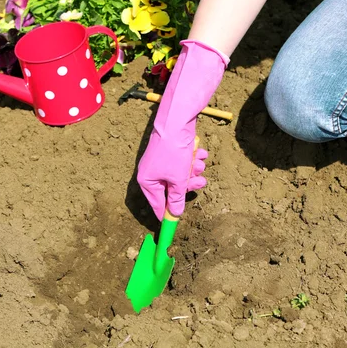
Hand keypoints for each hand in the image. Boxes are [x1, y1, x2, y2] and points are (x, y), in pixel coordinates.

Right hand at [136, 40, 228, 219]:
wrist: (176, 122)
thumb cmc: (173, 152)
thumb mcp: (177, 179)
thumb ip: (177, 198)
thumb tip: (175, 213)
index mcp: (147, 181)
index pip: (157, 205)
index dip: (167, 215)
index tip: (174, 226)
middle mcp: (152, 172)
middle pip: (173, 189)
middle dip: (188, 185)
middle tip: (200, 183)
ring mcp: (162, 162)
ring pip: (181, 176)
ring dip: (193, 171)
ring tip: (199, 162)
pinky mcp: (171, 152)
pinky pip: (183, 163)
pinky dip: (192, 160)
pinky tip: (199, 153)